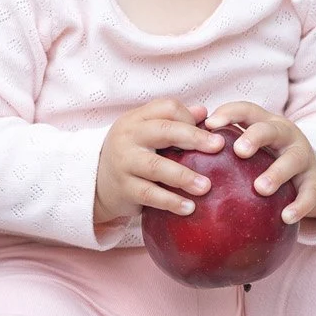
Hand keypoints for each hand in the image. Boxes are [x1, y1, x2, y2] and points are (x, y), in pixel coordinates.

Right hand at [94, 99, 225, 223]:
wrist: (97, 181)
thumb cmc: (132, 153)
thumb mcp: (147, 132)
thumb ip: (174, 122)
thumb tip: (204, 112)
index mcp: (138, 119)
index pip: (167, 108)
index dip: (190, 117)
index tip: (209, 132)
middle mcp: (128, 137)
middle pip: (164, 131)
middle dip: (194, 138)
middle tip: (218, 147)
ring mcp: (124, 162)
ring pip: (156, 166)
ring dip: (183, 176)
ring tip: (206, 186)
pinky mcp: (124, 188)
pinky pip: (150, 195)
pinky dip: (171, 201)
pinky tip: (189, 208)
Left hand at [205, 102, 315, 224]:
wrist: (310, 172)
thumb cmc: (266, 160)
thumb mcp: (249, 148)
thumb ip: (221, 149)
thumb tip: (173, 154)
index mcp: (265, 124)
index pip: (247, 111)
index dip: (230, 113)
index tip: (210, 124)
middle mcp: (286, 136)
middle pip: (272, 129)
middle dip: (255, 137)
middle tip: (239, 151)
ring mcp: (304, 157)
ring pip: (293, 160)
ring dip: (276, 173)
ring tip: (260, 188)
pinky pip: (310, 193)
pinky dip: (300, 205)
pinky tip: (286, 217)